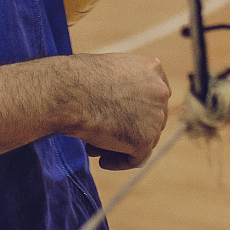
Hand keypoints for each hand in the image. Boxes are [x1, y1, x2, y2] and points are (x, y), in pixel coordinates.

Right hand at [57, 53, 169, 169]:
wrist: (68, 92)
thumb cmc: (77, 78)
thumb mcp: (109, 71)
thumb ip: (125, 85)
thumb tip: (125, 105)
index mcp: (152, 68)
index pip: (154, 96)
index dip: (136, 111)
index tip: (119, 119)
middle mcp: (160, 91)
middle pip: (151, 119)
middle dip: (128, 129)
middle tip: (103, 135)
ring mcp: (156, 115)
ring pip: (145, 140)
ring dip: (121, 145)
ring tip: (94, 147)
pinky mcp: (145, 139)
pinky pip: (136, 159)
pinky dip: (119, 162)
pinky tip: (102, 161)